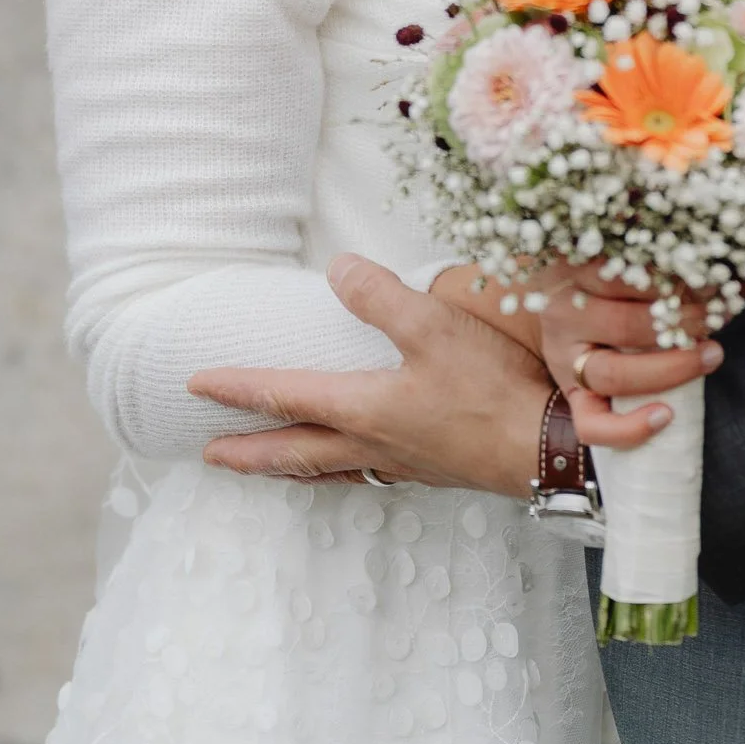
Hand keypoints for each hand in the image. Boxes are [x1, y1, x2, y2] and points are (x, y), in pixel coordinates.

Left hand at [189, 254, 678, 496]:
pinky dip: (337, 472)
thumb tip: (338, 269)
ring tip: (267, 468)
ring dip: (288, 469)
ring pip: (326, 470)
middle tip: (208, 454)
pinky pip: (363, 475)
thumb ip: (381, 296)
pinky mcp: (430, 471)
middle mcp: (371, 444)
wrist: (549, 449)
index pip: (283, 395)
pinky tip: (352, 465)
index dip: (237, 386)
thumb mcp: (434, 326)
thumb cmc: (491, 388)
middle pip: (293, 451)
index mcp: (361, 409)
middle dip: (248, 451)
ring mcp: (401, 463)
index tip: (195, 384)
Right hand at [535, 263, 744, 446]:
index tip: (713, 277)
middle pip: (623, 323)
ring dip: (670, 368)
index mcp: (574, 269)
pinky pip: (592, 425)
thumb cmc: (612, 280)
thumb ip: (686, 261)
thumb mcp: (634, 262)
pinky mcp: (572, 396)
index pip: (625, 271)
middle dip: (681, 322)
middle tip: (718, 316)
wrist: (564, 305)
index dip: (676, 276)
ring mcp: (564, 359)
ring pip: (611, 374)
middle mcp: (563, 313)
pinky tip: (666, 417)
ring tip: (710, 356)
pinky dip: (629, 428)